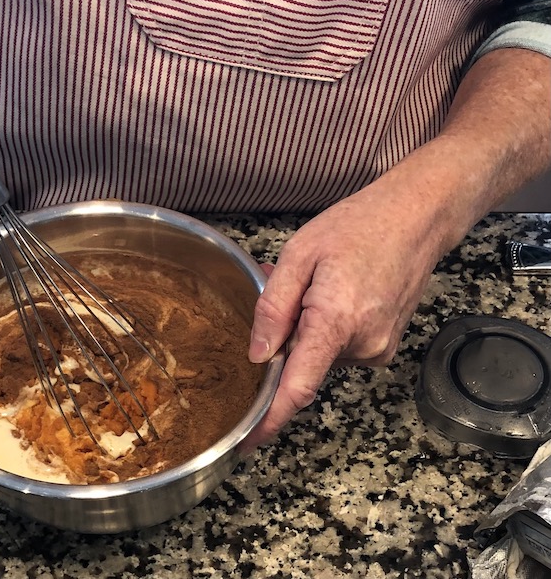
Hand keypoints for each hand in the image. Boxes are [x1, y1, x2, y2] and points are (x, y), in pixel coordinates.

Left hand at [243, 179, 441, 449]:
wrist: (417, 218)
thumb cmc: (358, 227)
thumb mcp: (300, 254)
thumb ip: (274, 307)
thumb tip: (258, 355)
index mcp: (335, 323)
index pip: (297, 388)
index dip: (268, 419)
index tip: (245, 443)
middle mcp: (363, 346)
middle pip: (303, 365)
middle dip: (283, 338)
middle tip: (279, 289)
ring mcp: (379, 348)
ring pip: (321, 354)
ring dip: (305, 328)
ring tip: (309, 283)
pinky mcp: (385, 345)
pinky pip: (341, 347)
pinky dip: (326, 328)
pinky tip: (330, 292)